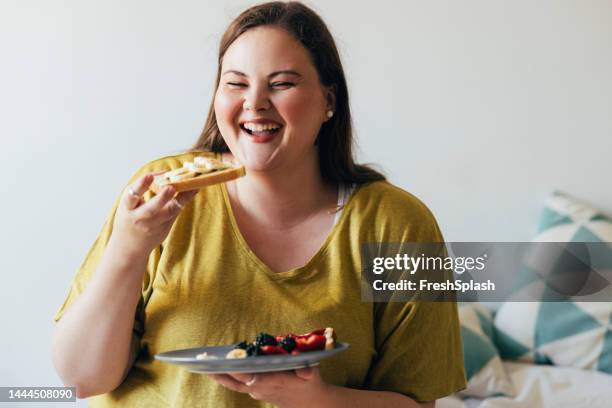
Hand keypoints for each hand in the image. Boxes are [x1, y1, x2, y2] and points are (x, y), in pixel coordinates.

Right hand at [111, 172, 197, 256]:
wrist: (129, 246)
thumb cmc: (129, 217)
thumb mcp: (129, 203)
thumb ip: (142, 188)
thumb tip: (164, 172)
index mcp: (127, 209)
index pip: (132, 196)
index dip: (140, 185)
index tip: (149, 176)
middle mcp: (140, 219)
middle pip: (151, 209)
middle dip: (161, 198)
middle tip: (171, 187)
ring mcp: (153, 226)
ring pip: (169, 213)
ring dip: (181, 198)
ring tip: (193, 187)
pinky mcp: (164, 230)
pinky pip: (176, 213)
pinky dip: (184, 201)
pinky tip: (193, 190)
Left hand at [207, 367, 329, 407]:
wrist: (309, 403)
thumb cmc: (309, 382)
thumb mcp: (312, 373)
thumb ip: (307, 371)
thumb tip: (303, 366)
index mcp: (274, 382)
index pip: (253, 377)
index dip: (240, 371)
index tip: (228, 363)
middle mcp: (261, 388)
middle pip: (237, 381)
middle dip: (221, 371)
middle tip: (204, 361)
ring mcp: (256, 391)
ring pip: (233, 384)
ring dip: (218, 375)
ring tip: (200, 364)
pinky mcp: (254, 390)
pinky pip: (235, 384)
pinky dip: (224, 376)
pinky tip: (212, 367)